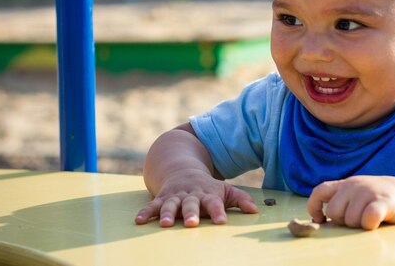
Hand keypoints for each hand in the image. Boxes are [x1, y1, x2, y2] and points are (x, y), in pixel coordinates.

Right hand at [135, 168, 257, 226]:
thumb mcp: (224, 190)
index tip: (222, 221)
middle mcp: (190, 195)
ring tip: (167, 224)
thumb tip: (255, 211)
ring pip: (171, 205)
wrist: (182, 169)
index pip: (214, 203)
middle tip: (193, 223)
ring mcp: (175, 196)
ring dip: (168, 214)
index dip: (218, 211)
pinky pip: (152, 206)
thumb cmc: (207, 186)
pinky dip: (145, 212)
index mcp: (207, 194)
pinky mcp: (161, 198)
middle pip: (191, 204)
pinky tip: (139, 221)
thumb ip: (240, 199)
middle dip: (192, 213)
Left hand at [306, 175, 394, 229]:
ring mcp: (369, 192)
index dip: (314, 207)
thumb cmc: (379, 198)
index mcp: (346, 184)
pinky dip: (369, 224)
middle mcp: (354, 185)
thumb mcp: (357, 194)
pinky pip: (368, 218)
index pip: (319, 192)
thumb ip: (341, 201)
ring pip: (350, 219)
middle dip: (343, 221)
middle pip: (334, 212)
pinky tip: (376, 223)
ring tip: (371, 218)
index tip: (321, 220)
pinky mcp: (383, 202)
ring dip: (359, 225)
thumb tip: (318, 222)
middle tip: (359, 219)